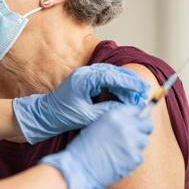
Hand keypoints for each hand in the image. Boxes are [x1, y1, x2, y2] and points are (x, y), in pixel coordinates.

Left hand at [12, 63, 148, 143]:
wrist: (44, 115)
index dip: (129, 82)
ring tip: (137, 95)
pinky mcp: (86, 80)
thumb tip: (126, 108)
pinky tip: (124, 95)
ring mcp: (85, 75)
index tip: (142, 89)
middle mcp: (85, 73)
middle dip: (130, 82)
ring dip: (124, 84)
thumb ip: (107, 110)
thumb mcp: (87, 116)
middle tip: (144, 92)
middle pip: (114, 72)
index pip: (112, 76)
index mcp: (84, 79)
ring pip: (111, 75)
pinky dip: (116, 86)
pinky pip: (105, 79)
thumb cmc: (62, 116)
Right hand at [40, 104, 152, 188]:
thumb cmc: (84, 147)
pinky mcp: (135, 157)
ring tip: (122, 149)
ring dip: (136, 144)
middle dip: (143, 129)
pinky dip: (132, 157)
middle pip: (147, 124)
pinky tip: (120, 158)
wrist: (79, 167)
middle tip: (135, 135)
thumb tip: (132, 120)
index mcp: (115, 115)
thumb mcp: (98, 124)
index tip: (137, 120)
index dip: (137, 116)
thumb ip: (116, 120)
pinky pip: (140, 155)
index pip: (137, 109)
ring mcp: (132, 142)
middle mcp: (126, 126)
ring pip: (144, 140)